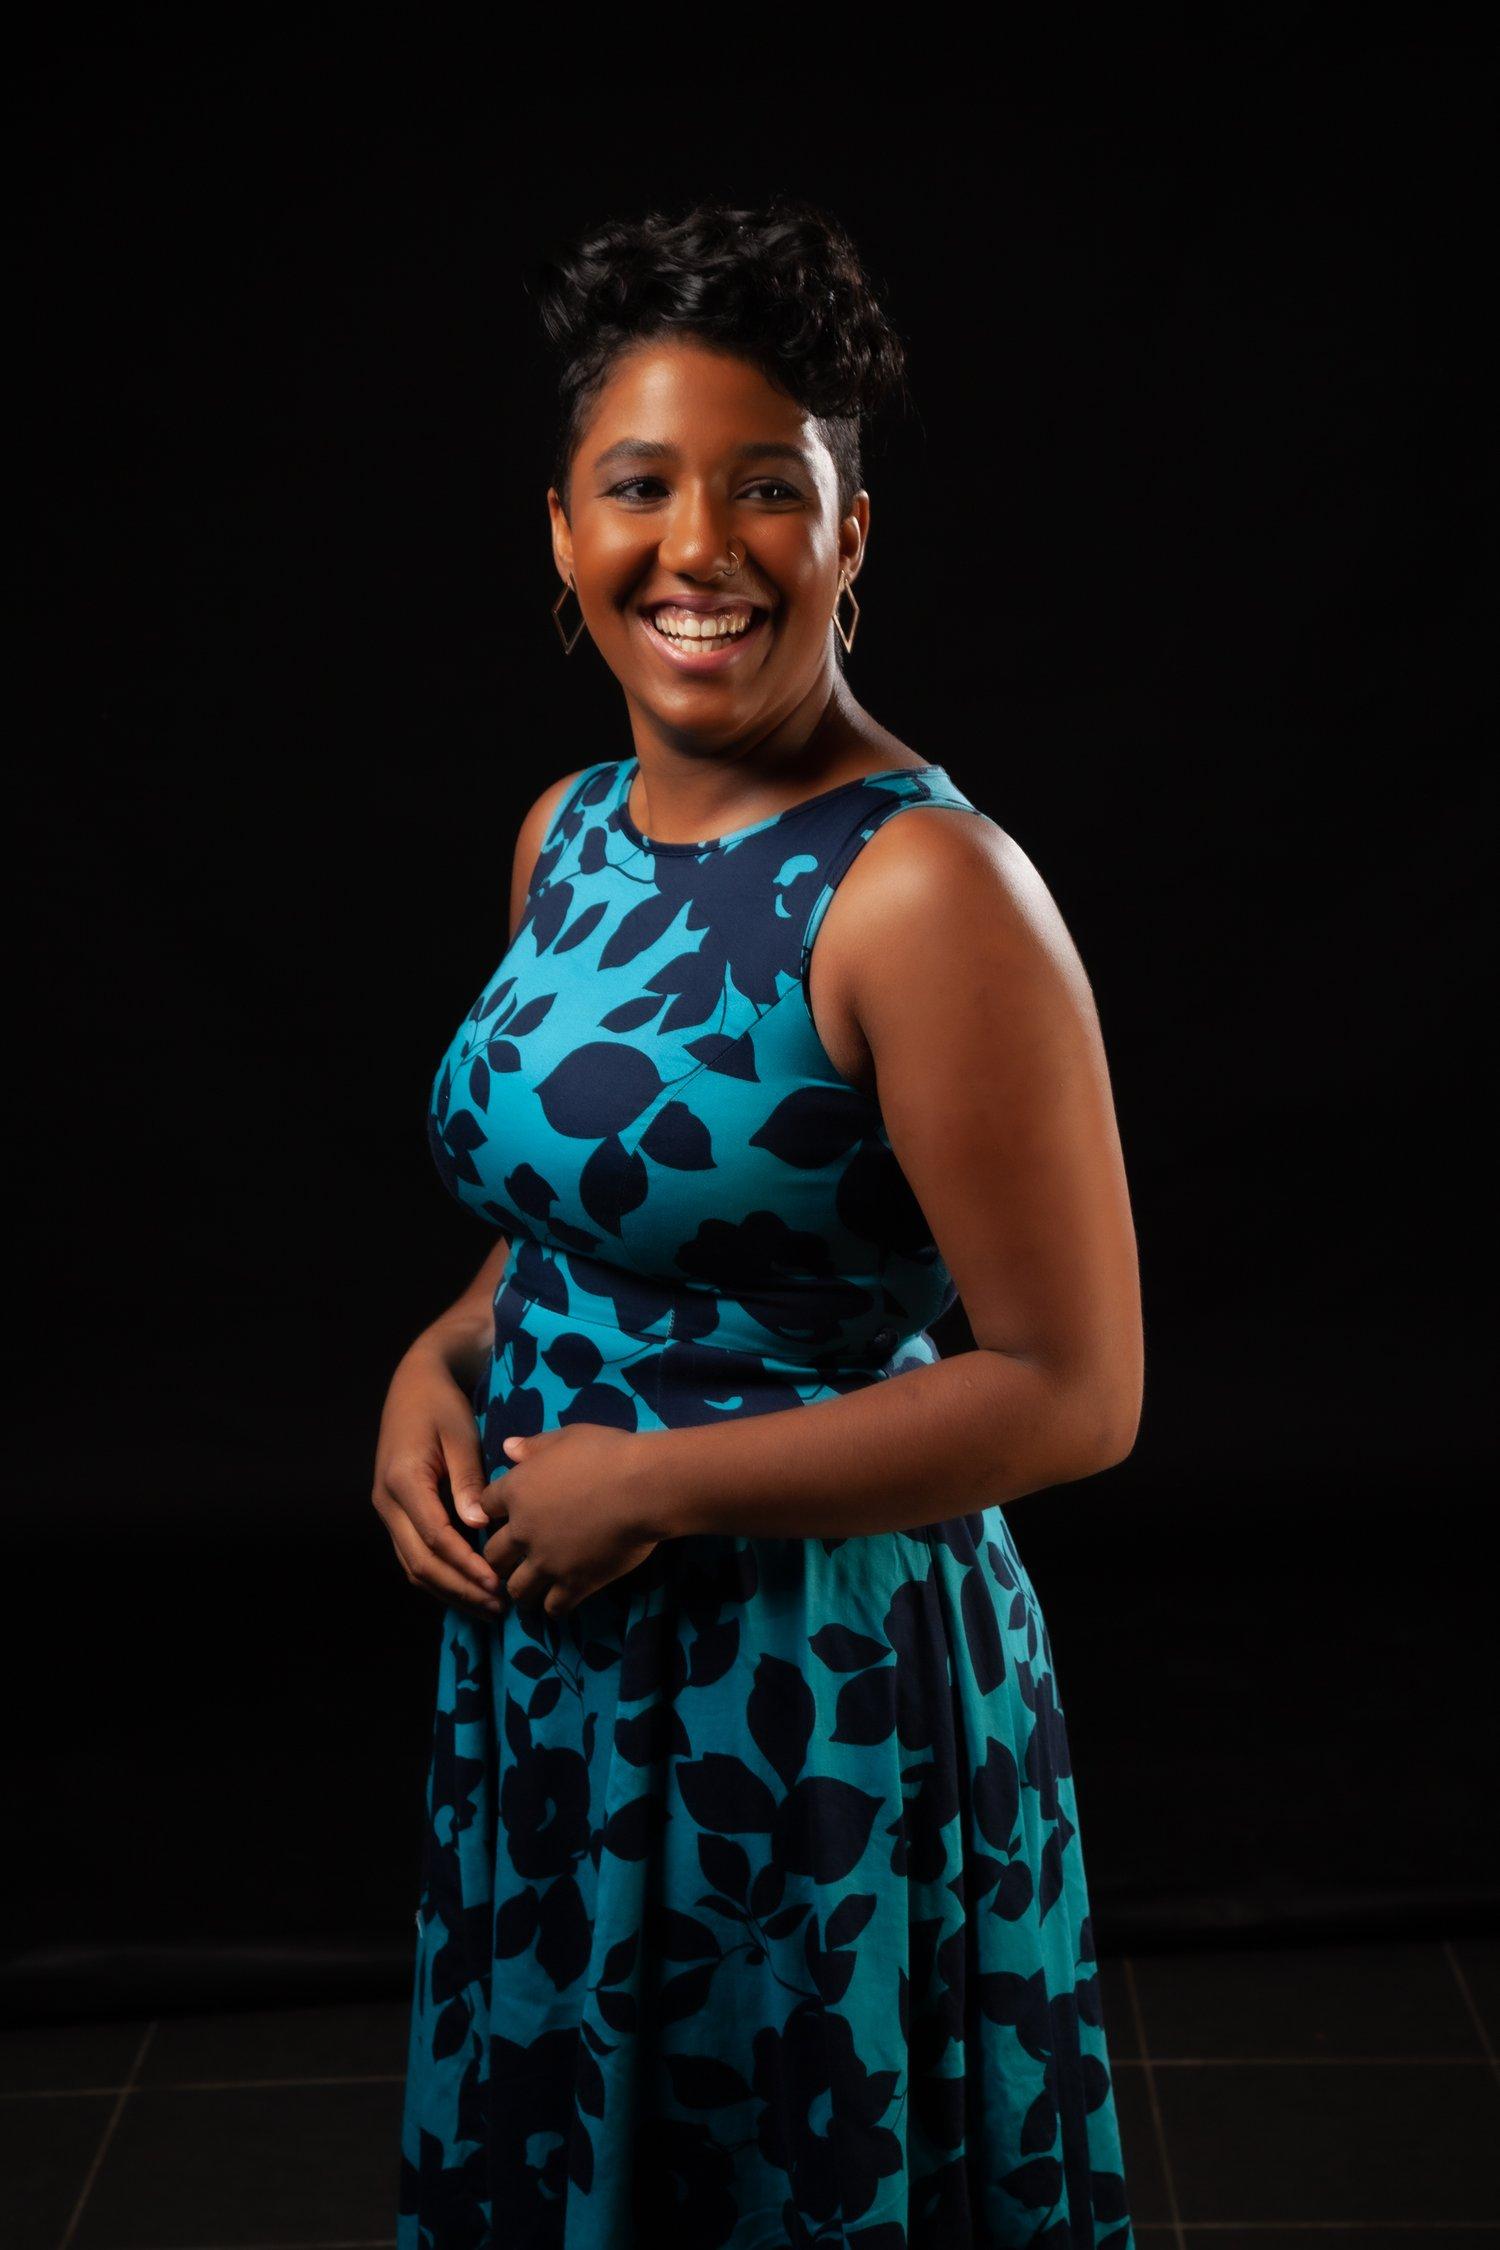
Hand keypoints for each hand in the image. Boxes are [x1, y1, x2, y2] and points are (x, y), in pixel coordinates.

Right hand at [371, 1341, 505, 1621]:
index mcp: (403, 1481)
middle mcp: (387, 1502)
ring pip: (413, 1566)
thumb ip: (468, 1481)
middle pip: (420, 1563)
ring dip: (449, 1591)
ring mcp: (387, 1511)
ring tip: (488, 1607)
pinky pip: (414, 1556)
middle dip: (459, 1589)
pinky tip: (468, 1588)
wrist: (415, 1384)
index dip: (466, 1566)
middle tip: (499, 1607)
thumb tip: (477, 1526)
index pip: (435, 1537)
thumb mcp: (460, 1436)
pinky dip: (439, 1577)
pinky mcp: (396, 1514)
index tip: (498, 1583)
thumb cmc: (442, 1405)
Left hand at [480, 1424, 663, 1618]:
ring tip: (533, 1587)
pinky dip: (554, 1606)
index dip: (493, 1510)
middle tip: (514, 1558)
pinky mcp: (574, 1583)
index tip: (505, 1513)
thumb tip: (507, 1447)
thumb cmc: (607, 1453)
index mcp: (517, 1491)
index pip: (485, 1507)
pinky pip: (552, 1608)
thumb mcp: (568, 1437)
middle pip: (492, 1556)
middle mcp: (523, 1530)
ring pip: (517, 1589)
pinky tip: (562, 1599)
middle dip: (500, 1558)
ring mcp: (547, 1562)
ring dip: (522, 1588)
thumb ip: (534, 1446)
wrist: (643, 1487)